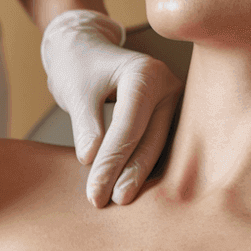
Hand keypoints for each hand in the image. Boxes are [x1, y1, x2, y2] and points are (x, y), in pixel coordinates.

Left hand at [41, 10, 183, 207]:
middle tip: (105, 202)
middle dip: (127, 174)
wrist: (86, 49)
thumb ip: (86, 125)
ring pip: (158, 147)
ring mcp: (173, 102)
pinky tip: (129, 188)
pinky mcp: (170, 116)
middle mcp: (168, 87)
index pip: (129, 127)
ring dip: (137, 175)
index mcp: (147, 74)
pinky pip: (158, 146)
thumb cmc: (79, 65)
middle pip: (149, 140)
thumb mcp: (76, 91)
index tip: (94, 192)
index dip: (111, 162)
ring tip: (118, 200)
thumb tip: (91, 161)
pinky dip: (143, 167)